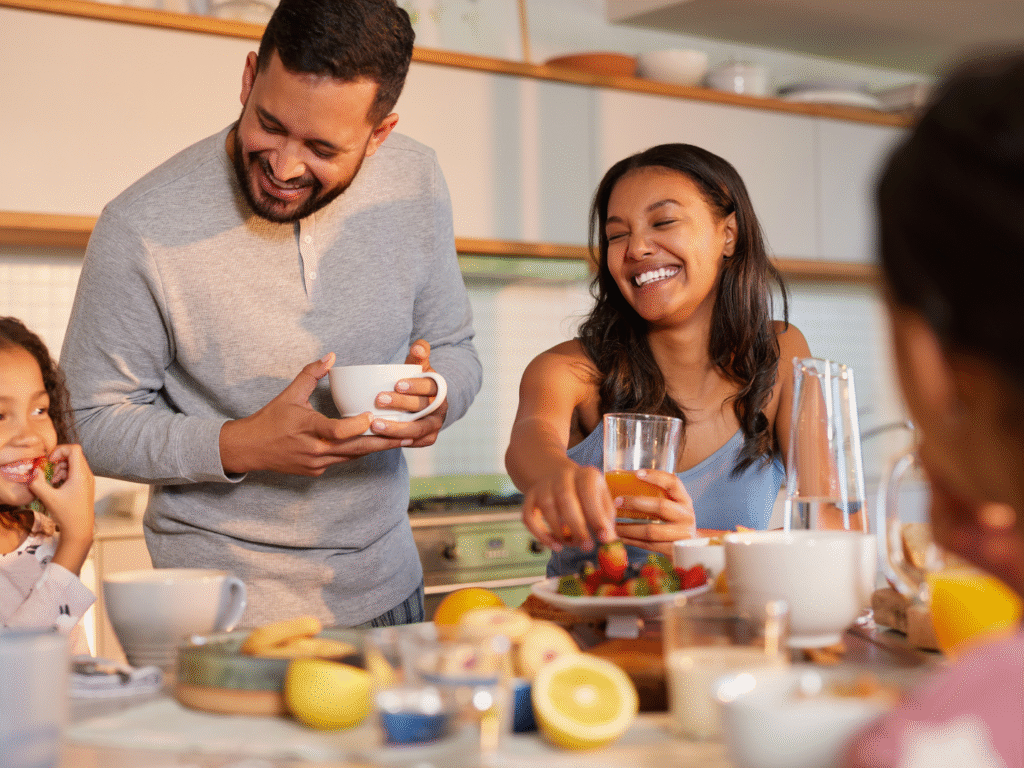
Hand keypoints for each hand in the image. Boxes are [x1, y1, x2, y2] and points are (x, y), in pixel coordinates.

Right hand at [29, 444, 94, 574]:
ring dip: (61, 468)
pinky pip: (76, 472)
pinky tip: (57, 485)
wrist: (80, 529)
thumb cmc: (67, 514)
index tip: (50, 461)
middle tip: (49, 471)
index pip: (75, 449)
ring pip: (75, 464)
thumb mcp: (48, 498)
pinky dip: (65, 474)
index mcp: (81, 475)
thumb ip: (38, 483)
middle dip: (59, 460)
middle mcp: (87, 475)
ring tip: (52, 481)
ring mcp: (88, 480)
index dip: (60, 450)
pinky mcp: (86, 486)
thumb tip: (34, 471)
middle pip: (74, 455)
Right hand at [220, 353, 407, 474]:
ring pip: (351, 457)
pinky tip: (374, 445)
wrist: (248, 449)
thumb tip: (331, 356)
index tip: (373, 416)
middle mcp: (313, 449)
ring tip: (398, 440)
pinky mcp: (315, 472)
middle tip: (405, 434)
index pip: (337, 431)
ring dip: (373, 448)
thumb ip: (310, 374)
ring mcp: (315, 463)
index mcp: (306, 428)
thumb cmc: (269, 419)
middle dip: (381, 441)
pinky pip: (342, 462)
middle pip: (354, 449)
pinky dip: (357, 453)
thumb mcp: (289, 394)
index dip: (357, 426)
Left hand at [367, 339, 448, 446]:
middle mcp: (440, 408)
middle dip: (401, 404)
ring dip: (397, 428)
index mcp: (438, 388)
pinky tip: (382, 440)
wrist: (429, 404)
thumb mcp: (420, 367)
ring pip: (418, 429)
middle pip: (422, 407)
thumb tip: (419, 346)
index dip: (415, 386)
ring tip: (375, 425)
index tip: (397, 384)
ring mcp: (435, 425)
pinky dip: (399, 442)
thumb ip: (419, 354)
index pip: (429, 387)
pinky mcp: (428, 438)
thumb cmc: (417, 382)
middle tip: (379, 399)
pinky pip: (415, 443)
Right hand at [521, 461, 617, 552]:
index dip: (596, 517)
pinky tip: (555, 545)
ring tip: (572, 544)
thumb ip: (606, 518)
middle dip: (577, 527)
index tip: (604, 537)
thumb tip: (609, 540)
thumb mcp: (600, 498)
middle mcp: (562, 476)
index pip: (589, 493)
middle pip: (565, 499)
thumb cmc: (584, 493)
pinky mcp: (530, 497)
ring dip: (560, 531)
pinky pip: (529, 517)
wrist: (557, 475)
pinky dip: (541, 534)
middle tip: (587, 546)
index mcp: (585, 474)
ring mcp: (543, 486)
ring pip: (547, 507)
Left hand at [613, 469, 696, 557]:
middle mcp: (686, 516)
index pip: (674, 483)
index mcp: (685, 501)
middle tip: (617, 501)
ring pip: (651, 530)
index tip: (637, 474)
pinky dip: (631, 541)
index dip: (656, 476)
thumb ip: (659, 496)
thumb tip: (626, 482)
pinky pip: (648, 545)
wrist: (692, 549)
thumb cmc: (676, 523)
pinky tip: (620, 537)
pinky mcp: (673, 550)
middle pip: (661, 506)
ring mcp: (682, 535)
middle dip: (635, 503)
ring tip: (613, 524)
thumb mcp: (674, 507)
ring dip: (628, 527)